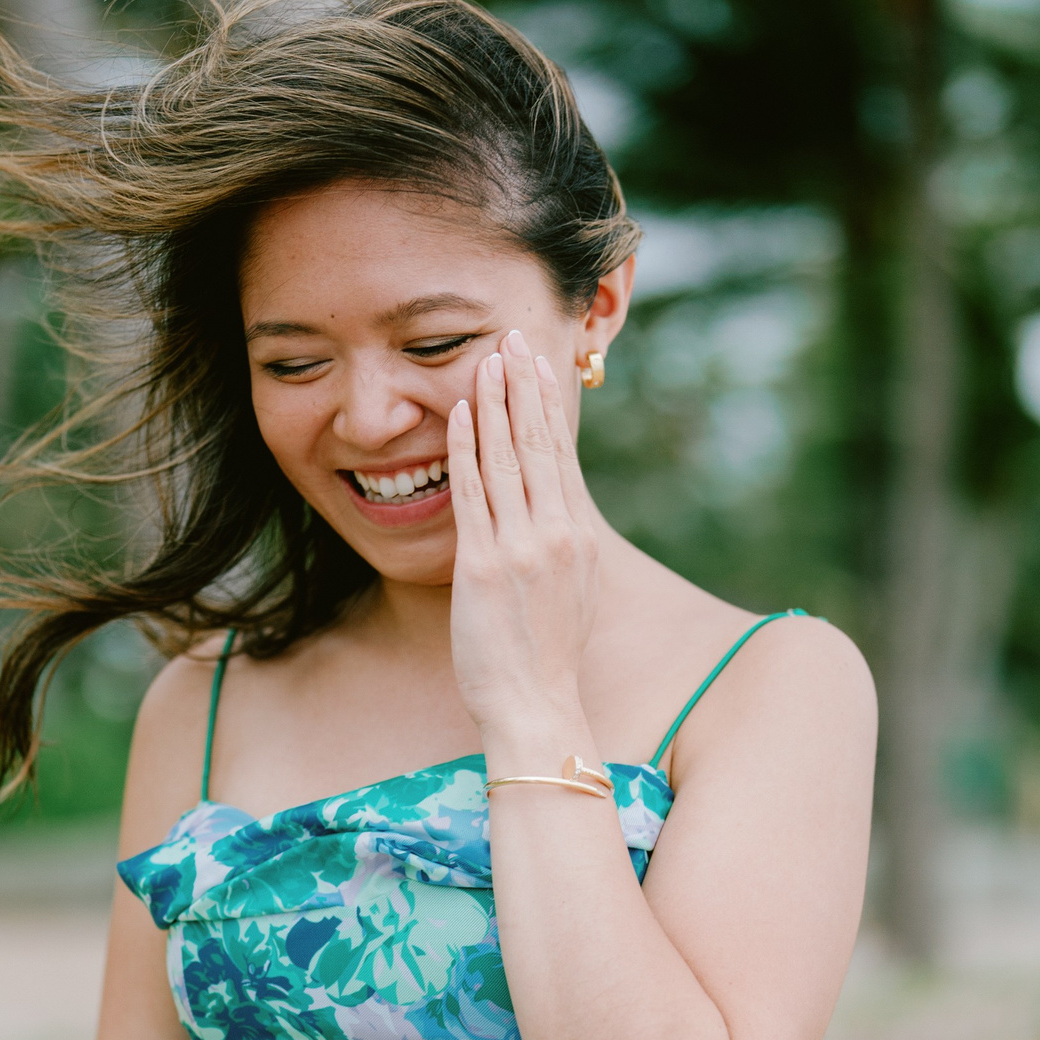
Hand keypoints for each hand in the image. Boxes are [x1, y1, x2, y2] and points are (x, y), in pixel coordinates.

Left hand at [446, 328, 602, 761]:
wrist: (535, 703)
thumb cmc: (546, 656)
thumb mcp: (570, 590)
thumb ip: (561, 543)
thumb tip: (550, 507)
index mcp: (579, 536)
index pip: (561, 454)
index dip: (549, 405)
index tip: (539, 362)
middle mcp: (557, 534)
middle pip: (540, 444)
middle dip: (526, 386)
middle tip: (515, 336)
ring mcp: (523, 547)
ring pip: (508, 459)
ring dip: (497, 404)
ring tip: (488, 358)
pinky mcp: (485, 565)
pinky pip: (474, 494)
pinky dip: (467, 449)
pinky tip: (460, 413)